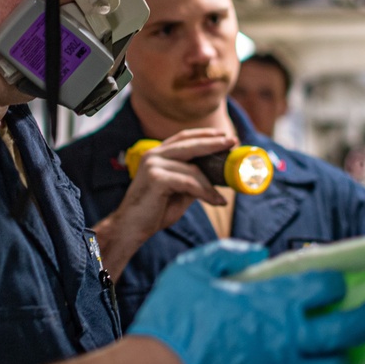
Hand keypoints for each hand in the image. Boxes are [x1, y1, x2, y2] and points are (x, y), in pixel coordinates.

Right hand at [93, 130, 237, 278]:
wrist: (131, 229)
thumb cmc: (154, 211)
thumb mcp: (178, 191)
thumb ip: (192, 180)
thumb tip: (215, 176)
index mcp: (157, 154)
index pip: (184, 137)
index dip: (205, 134)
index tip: (224, 136)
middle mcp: (154, 155)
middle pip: (190, 144)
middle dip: (214, 143)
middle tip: (233, 143)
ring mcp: (154, 165)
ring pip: (193, 169)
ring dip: (212, 184)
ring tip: (223, 197)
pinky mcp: (157, 178)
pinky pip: (190, 183)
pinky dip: (206, 193)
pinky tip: (216, 201)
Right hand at [128, 240, 364, 363]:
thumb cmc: (174, 324)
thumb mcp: (192, 270)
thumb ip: (227, 253)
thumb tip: (257, 253)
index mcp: (273, 303)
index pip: (323, 287)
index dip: (333, 281)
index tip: (336, 280)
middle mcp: (289, 340)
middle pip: (347, 330)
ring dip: (341, 355)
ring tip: (343, 348)